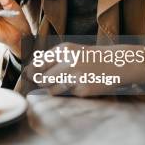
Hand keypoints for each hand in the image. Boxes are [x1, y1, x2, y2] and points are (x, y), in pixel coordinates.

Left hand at [24, 43, 144, 96]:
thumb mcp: (70, 51)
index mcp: (63, 50)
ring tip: (68, 81)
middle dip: (41, 82)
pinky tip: (81, 84)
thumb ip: (50, 60)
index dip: (31, 72)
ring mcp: (76, 77)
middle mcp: (68, 62)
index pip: (38, 64)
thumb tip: (28, 72)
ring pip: (51, 89)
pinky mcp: (83, 90)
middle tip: (47, 81)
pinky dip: (70, 92)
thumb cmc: (88, 57)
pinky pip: (67, 95)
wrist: (116, 63)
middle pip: (41, 79)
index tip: (30, 76)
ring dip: (54, 89)